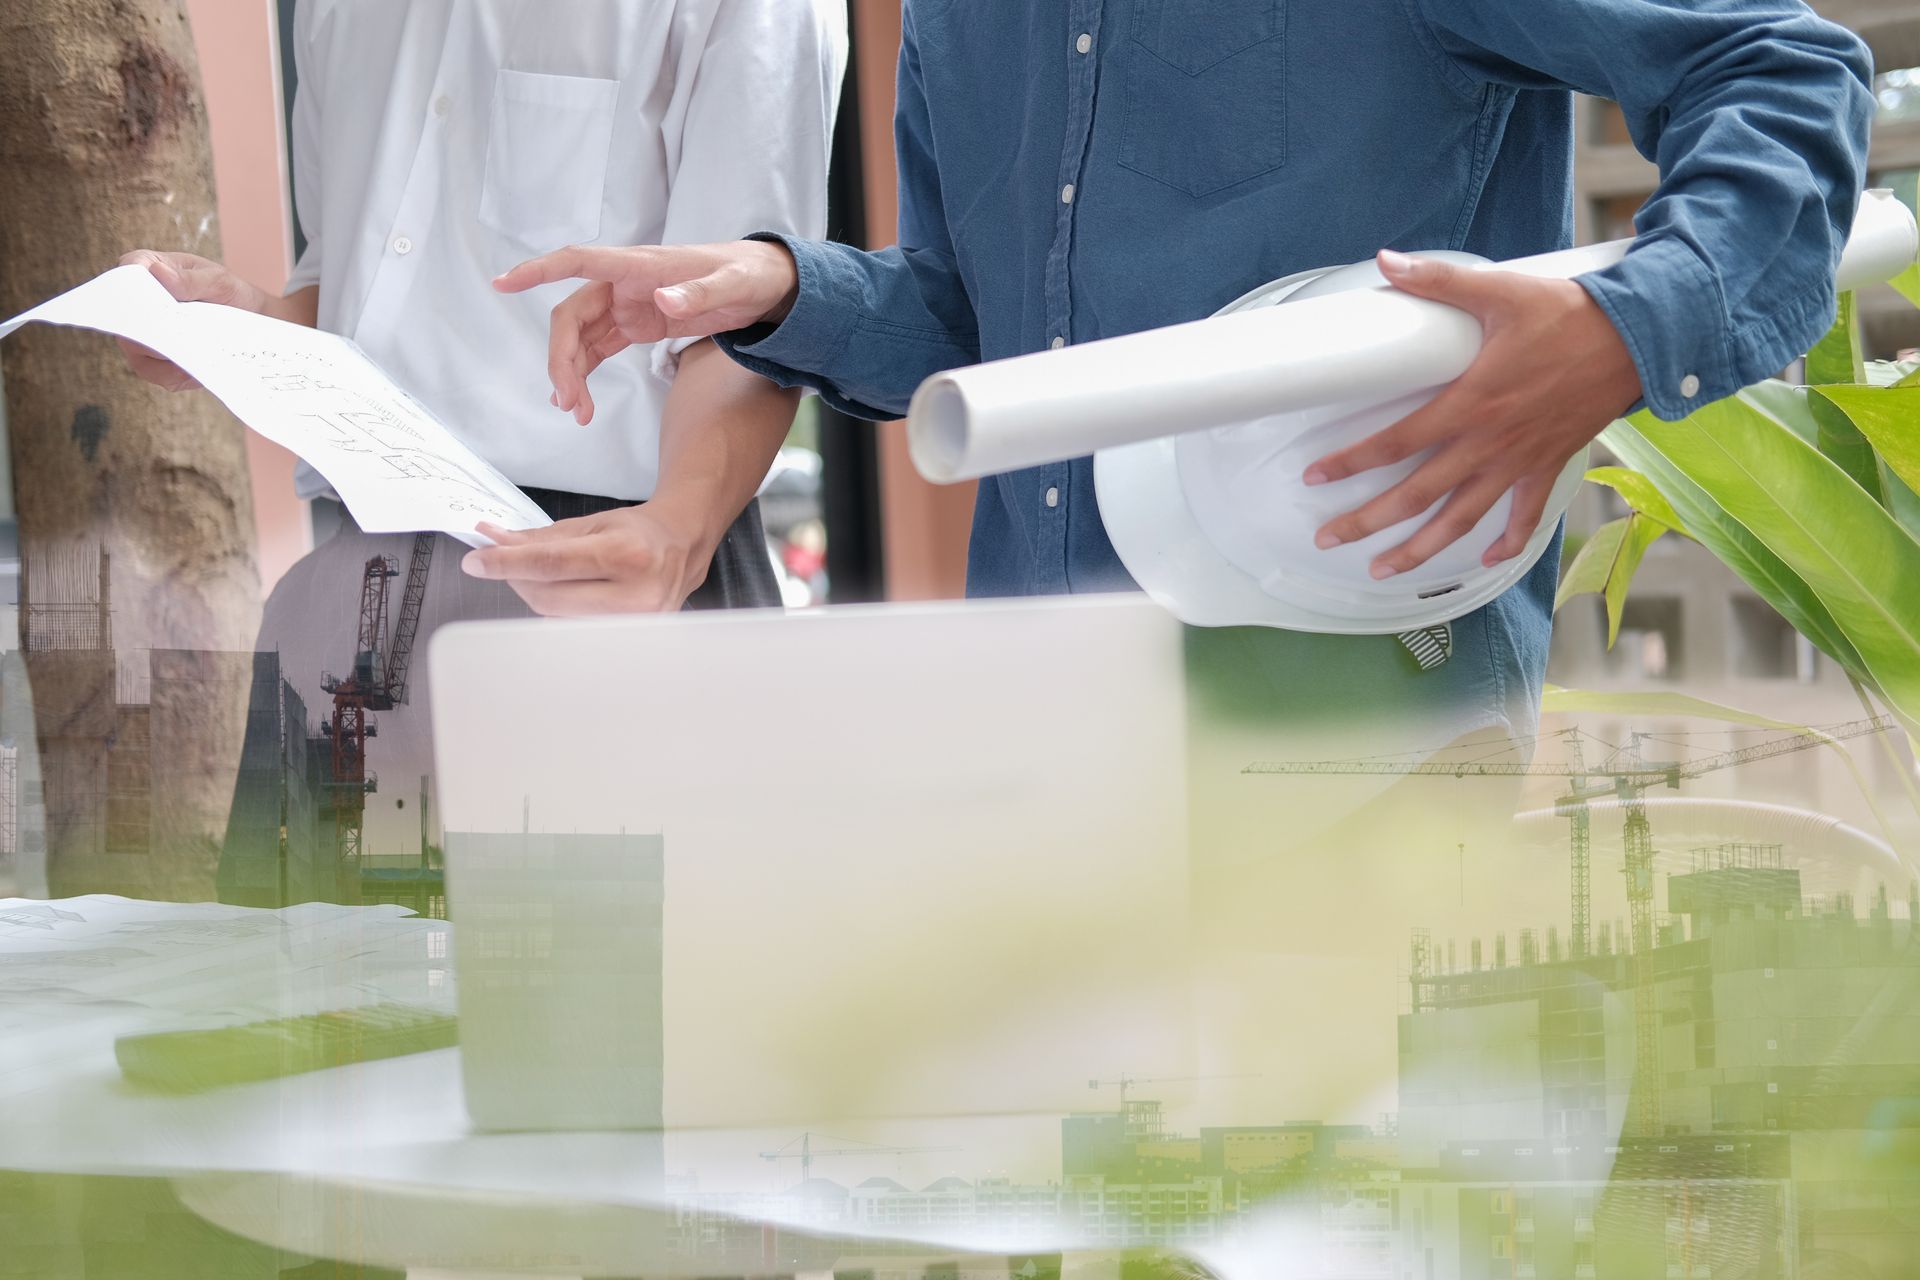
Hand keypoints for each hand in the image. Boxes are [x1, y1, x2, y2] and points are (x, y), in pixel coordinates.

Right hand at [116, 250, 276, 389]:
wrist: (247, 318)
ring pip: (138, 351)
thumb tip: (158, 273)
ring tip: (194, 356)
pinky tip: (197, 372)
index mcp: (145, 268)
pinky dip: (177, 375)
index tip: (150, 303)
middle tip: (174, 337)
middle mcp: (136, 303)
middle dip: (149, 330)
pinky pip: (156, 374)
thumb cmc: (226, 290)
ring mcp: (141, 334)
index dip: (131, 289)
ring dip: (166, 356)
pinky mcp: (154, 361)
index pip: (126, 275)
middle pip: (127, 319)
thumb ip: (190, 280)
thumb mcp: (218, 281)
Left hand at [460, 504, 717, 615]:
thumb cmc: (639, 534)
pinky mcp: (630, 639)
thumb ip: (540, 537)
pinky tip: (561, 592)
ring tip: (540, 574)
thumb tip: (495, 541)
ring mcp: (634, 623)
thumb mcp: (591, 524)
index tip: (478, 561)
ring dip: (536, 594)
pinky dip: (556, 610)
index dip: (507, 564)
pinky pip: (573, 628)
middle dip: (517, 578)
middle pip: (548, 597)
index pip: (551, 565)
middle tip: (503, 561)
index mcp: (626, 555)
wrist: (683, 549)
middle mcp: (635, 594)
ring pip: (556, 617)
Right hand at [493, 240, 798, 424]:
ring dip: (572, 374)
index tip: (503, 282)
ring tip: (577, 414)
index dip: (538, 270)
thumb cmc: (748, 275)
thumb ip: (700, 294)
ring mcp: (627, 305)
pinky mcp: (636, 324)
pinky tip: (578, 402)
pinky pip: (597, 348)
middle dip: (562, 360)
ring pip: (581, 338)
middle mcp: (624, 283)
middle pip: (571, 316)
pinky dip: (584, 373)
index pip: (578, 261)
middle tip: (570, 405)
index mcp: (639, 266)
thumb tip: (664, 300)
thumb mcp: (732, 287)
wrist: (764, 283)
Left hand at [1304, 250, 1643, 577]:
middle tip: (1329, 538)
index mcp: (1470, 403)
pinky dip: (1506, 543)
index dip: (1352, 463)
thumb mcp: (1499, 290)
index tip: (1316, 478)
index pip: (1397, 443)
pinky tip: (1483, 559)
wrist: (1638, 339)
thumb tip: (1387, 262)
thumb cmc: (1568, 314)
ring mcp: (1519, 461)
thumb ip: (1438, 280)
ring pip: (1460, 518)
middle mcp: (1490, 442)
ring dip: (1420, 549)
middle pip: (1417, 494)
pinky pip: (1525, 516)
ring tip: (1383, 569)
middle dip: (1368, 521)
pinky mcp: (1548, 466)